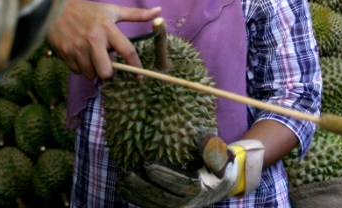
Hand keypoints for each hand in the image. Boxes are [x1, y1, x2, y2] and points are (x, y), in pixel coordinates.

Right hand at [46, 0, 160, 78]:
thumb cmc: (89, 10)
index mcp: (107, 28)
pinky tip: (81, 56)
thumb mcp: (113, 9)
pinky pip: (77, 71)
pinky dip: (81, 68)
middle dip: (109, 73)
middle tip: (108, 65)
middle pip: (106, 72)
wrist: (57, 7)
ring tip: (93, 58)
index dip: (136, 66)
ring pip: (91, 74)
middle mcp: (93, 40)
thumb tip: (159, 11)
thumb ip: (136, 14)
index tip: (140, 76)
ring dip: (94, 70)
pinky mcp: (65, 54)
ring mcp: (77, 48)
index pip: (126, 51)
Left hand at [117, 134, 264, 207]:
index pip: (182, 183)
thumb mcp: (219, 154)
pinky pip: (151, 205)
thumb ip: (213, 148)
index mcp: (202, 187)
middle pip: (164, 197)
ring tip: (121, 181)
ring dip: (137, 194)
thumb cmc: (215, 163)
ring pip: (154, 204)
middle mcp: (189, 202)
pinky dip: (136, 198)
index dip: (165, 175)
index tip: (148, 165)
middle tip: (128, 173)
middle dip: (144, 186)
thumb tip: (207, 140)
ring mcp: (178, 207)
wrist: (218, 184)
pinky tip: (122, 187)